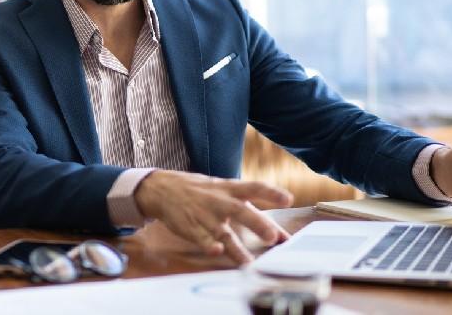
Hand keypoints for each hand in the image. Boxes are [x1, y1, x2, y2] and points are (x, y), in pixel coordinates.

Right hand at [133, 170, 292, 264]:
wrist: (163, 189)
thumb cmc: (201, 192)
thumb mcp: (225, 192)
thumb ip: (252, 212)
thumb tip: (280, 234)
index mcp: (229, 189)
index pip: (254, 187)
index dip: (271, 193)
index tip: (288, 199)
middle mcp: (219, 201)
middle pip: (241, 211)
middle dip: (257, 223)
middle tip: (271, 237)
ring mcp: (205, 215)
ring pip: (223, 232)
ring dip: (236, 248)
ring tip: (248, 262)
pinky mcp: (191, 228)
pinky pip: (201, 238)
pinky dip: (209, 245)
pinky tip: (216, 251)